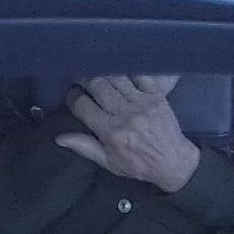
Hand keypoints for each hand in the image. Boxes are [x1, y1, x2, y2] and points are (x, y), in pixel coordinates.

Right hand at [54, 76, 200, 192]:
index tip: (71, 95)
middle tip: (80, 77)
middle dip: (84, 78)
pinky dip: (128, 69)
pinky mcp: (157, 95)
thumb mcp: (108, 162)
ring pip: (116, 76)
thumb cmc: (138, 164)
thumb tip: (60, 138)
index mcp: (110, 131)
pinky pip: (140, 74)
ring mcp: (142, 102)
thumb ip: (84, 147)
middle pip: (97, 85)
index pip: (82, 105)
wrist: (173, 161)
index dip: (72, 97)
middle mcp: (125, 114)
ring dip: (103, 71)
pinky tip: (120, 69)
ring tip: (97, 71)